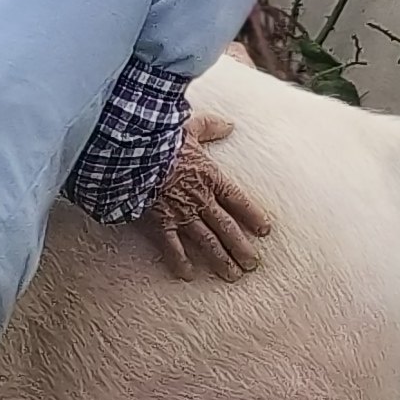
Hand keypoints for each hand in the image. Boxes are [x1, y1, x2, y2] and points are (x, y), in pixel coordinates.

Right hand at [145, 109, 272, 280]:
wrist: (134, 154)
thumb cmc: (161, 139)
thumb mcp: (190, 126)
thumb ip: (211, 126)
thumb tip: (229, 124)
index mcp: (210, 177)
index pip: (238, 200)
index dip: (253, 215)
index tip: (265, 230)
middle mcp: (200, 200)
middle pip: (227, 228)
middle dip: (241, 247)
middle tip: (252, 265)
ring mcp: (181, 214)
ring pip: (207, 242)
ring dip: (221, 260)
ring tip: (233, 275)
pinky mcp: (160, 222)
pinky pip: (172, 247)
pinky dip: (180, 262)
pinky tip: (189, 275)